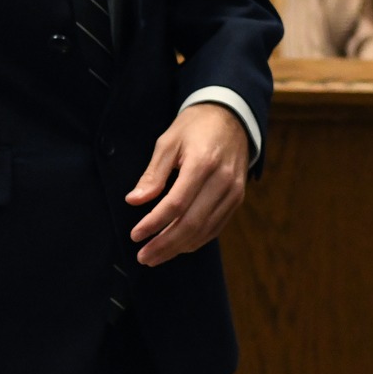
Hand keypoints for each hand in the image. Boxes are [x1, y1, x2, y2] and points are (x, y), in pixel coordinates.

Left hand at [126, 103, 249, 266]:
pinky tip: (178, 246)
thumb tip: (134, 201)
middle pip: (191, 223)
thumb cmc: (194, 127)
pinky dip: (196, 240)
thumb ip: (153, 174)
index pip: (176, 204)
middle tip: (144, 257)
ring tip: (155, 256)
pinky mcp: (237, 198)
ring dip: (178, 247)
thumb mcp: (168, 141)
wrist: (230, 116)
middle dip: (165, 244)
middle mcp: (222, 180)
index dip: (154, 223)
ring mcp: (233, 191)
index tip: (135, 235)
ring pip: (204, 230)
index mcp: (202, 163)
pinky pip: (216, 227)